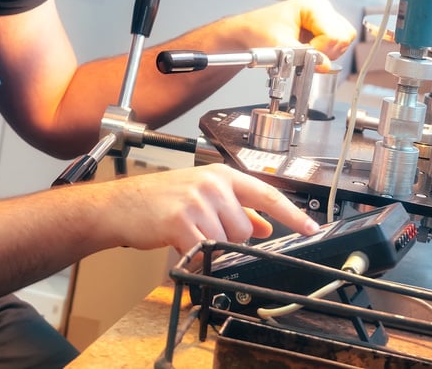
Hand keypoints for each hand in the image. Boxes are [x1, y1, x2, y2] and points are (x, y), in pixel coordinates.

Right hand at [104, 164, 318, 254]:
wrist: (121, 205)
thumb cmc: (160, 199)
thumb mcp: (203, 196)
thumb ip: (238, 209)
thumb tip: (265, 225)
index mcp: (221, 175)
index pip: (267, 194)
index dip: (291, 214)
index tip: (310, 227)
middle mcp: (212, 184)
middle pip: (245, 227)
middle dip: (228, 237)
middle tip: (203, 229)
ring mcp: (197, 201)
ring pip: (226, 240)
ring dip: (210, 245)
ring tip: (188, 232)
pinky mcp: (181, 220)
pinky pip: (204, 250)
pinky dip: (196, 255)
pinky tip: (181, 244)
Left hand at [232, 0, 356, 62]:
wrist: (249, 32)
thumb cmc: (258, 30)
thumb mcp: (278, 45)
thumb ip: (304, 56)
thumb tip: (325, 66)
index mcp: (314, 5)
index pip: (334, 34)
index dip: (320, 50)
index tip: (303, 55)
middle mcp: (323, 8)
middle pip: (343, 37)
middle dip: (326, 52)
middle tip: (305, 55)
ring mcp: (325, 18)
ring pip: (343, 42)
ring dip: (326, 54)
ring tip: (304, 52)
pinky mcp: (324, 28)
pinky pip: (337, 45)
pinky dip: (325, 53)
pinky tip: (308, 51)